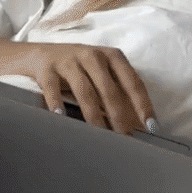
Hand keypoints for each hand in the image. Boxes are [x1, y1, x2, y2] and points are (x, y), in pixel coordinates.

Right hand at [19, 41, 157, 134]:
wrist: (39, 54)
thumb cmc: (79, 69)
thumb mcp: (101, 73)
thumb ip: (118, 91)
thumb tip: (138, 124)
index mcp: (112, 56)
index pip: (133, 81)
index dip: (143, 104)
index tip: (151, 126)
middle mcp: (92, 55)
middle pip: (109, 89)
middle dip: (118, 115)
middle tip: (124, 138)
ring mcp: (69, 60)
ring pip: (85, 91)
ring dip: (93, 115)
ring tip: (99, 135)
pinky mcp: (47, 68)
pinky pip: (52, 88)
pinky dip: (57, 103)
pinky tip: (60, 117)